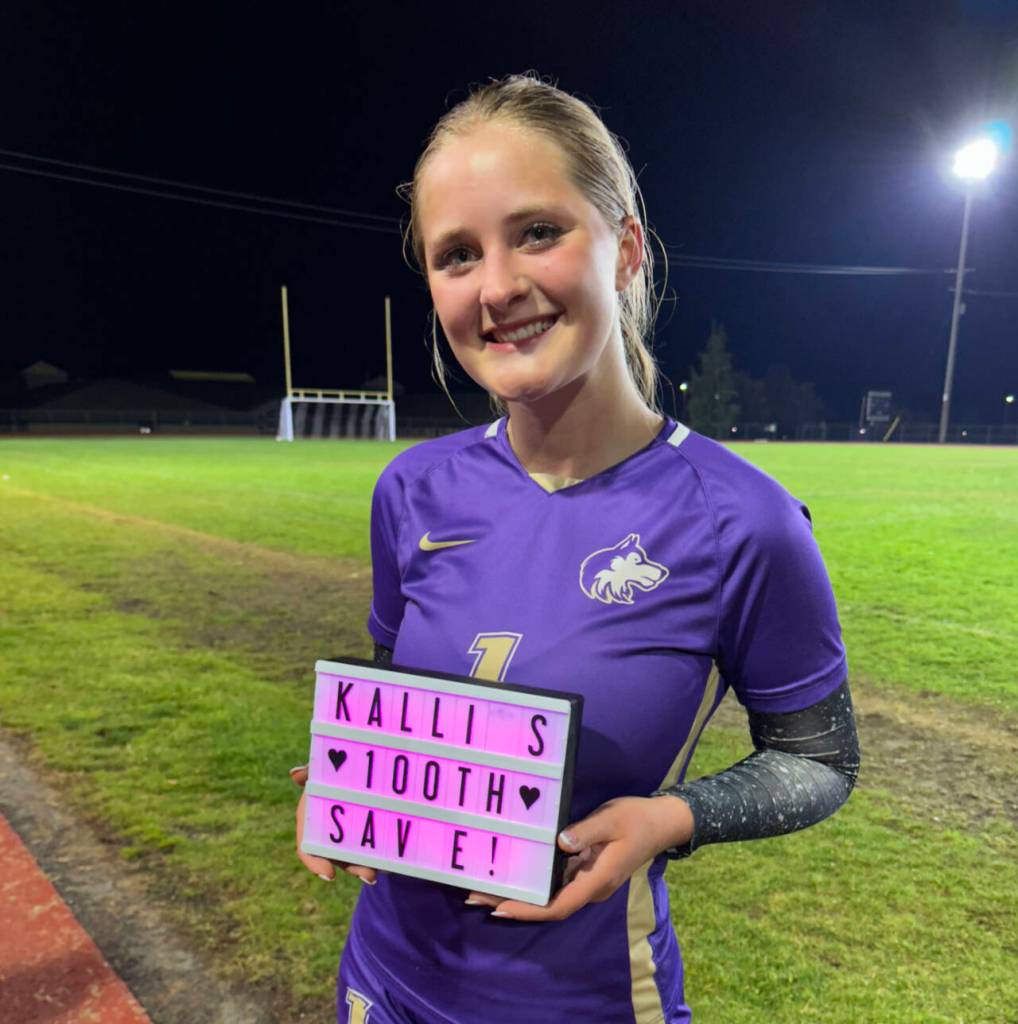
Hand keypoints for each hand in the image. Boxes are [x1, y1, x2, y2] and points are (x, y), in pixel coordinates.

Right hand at [290, 765, 376, 884]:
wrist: (362, 765)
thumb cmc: (335, 765)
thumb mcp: (325, 767)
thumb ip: (313, 770)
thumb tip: (294, 774)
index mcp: (312, 817)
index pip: (308, 846)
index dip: (315, 862)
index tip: (329, 874)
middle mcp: (327, 831)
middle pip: (336, 857)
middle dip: (352, 868)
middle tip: (369, 875)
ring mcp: (347, 834)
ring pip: (354, 857)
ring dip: (367, 867)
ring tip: (384, 869)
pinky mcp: (368, 832)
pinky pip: (372, 848)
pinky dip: (382, 856)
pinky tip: (396, 861)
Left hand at [465, 795, 692, 921]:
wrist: (662, 823)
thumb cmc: (636, 819)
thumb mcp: (611, 819)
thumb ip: (586, 832)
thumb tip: (560, 842)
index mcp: (597, 880)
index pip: (557, 906)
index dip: (527, 910)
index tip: (499, 908)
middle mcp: (591, 887)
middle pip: (548, 906)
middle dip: (513, 904)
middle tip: (475, 897)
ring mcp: (589, 881)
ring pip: (551, 896)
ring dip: (521, 894)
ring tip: (485, 887)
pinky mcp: (587, 870)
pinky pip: (557, 883)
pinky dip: (535, 882)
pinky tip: (517, 873)